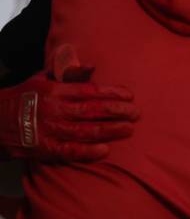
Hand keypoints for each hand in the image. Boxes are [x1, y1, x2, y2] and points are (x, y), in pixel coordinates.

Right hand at [0, 62, 138, 162]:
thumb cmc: (24, 97)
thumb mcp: (43, 79)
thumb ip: (68, 73)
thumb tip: (92, 66)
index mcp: (56, 90)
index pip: (91, 90)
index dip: (113, 92)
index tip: (130, 95)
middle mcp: (55, 109)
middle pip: (93, 110)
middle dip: (118, 111)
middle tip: (136, 113)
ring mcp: (50, 130)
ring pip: (86, 131)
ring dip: (110, 130)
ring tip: (129, 129)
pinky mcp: (44, 149)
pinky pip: (70, 151)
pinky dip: (88, 151)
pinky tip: (106, 150)